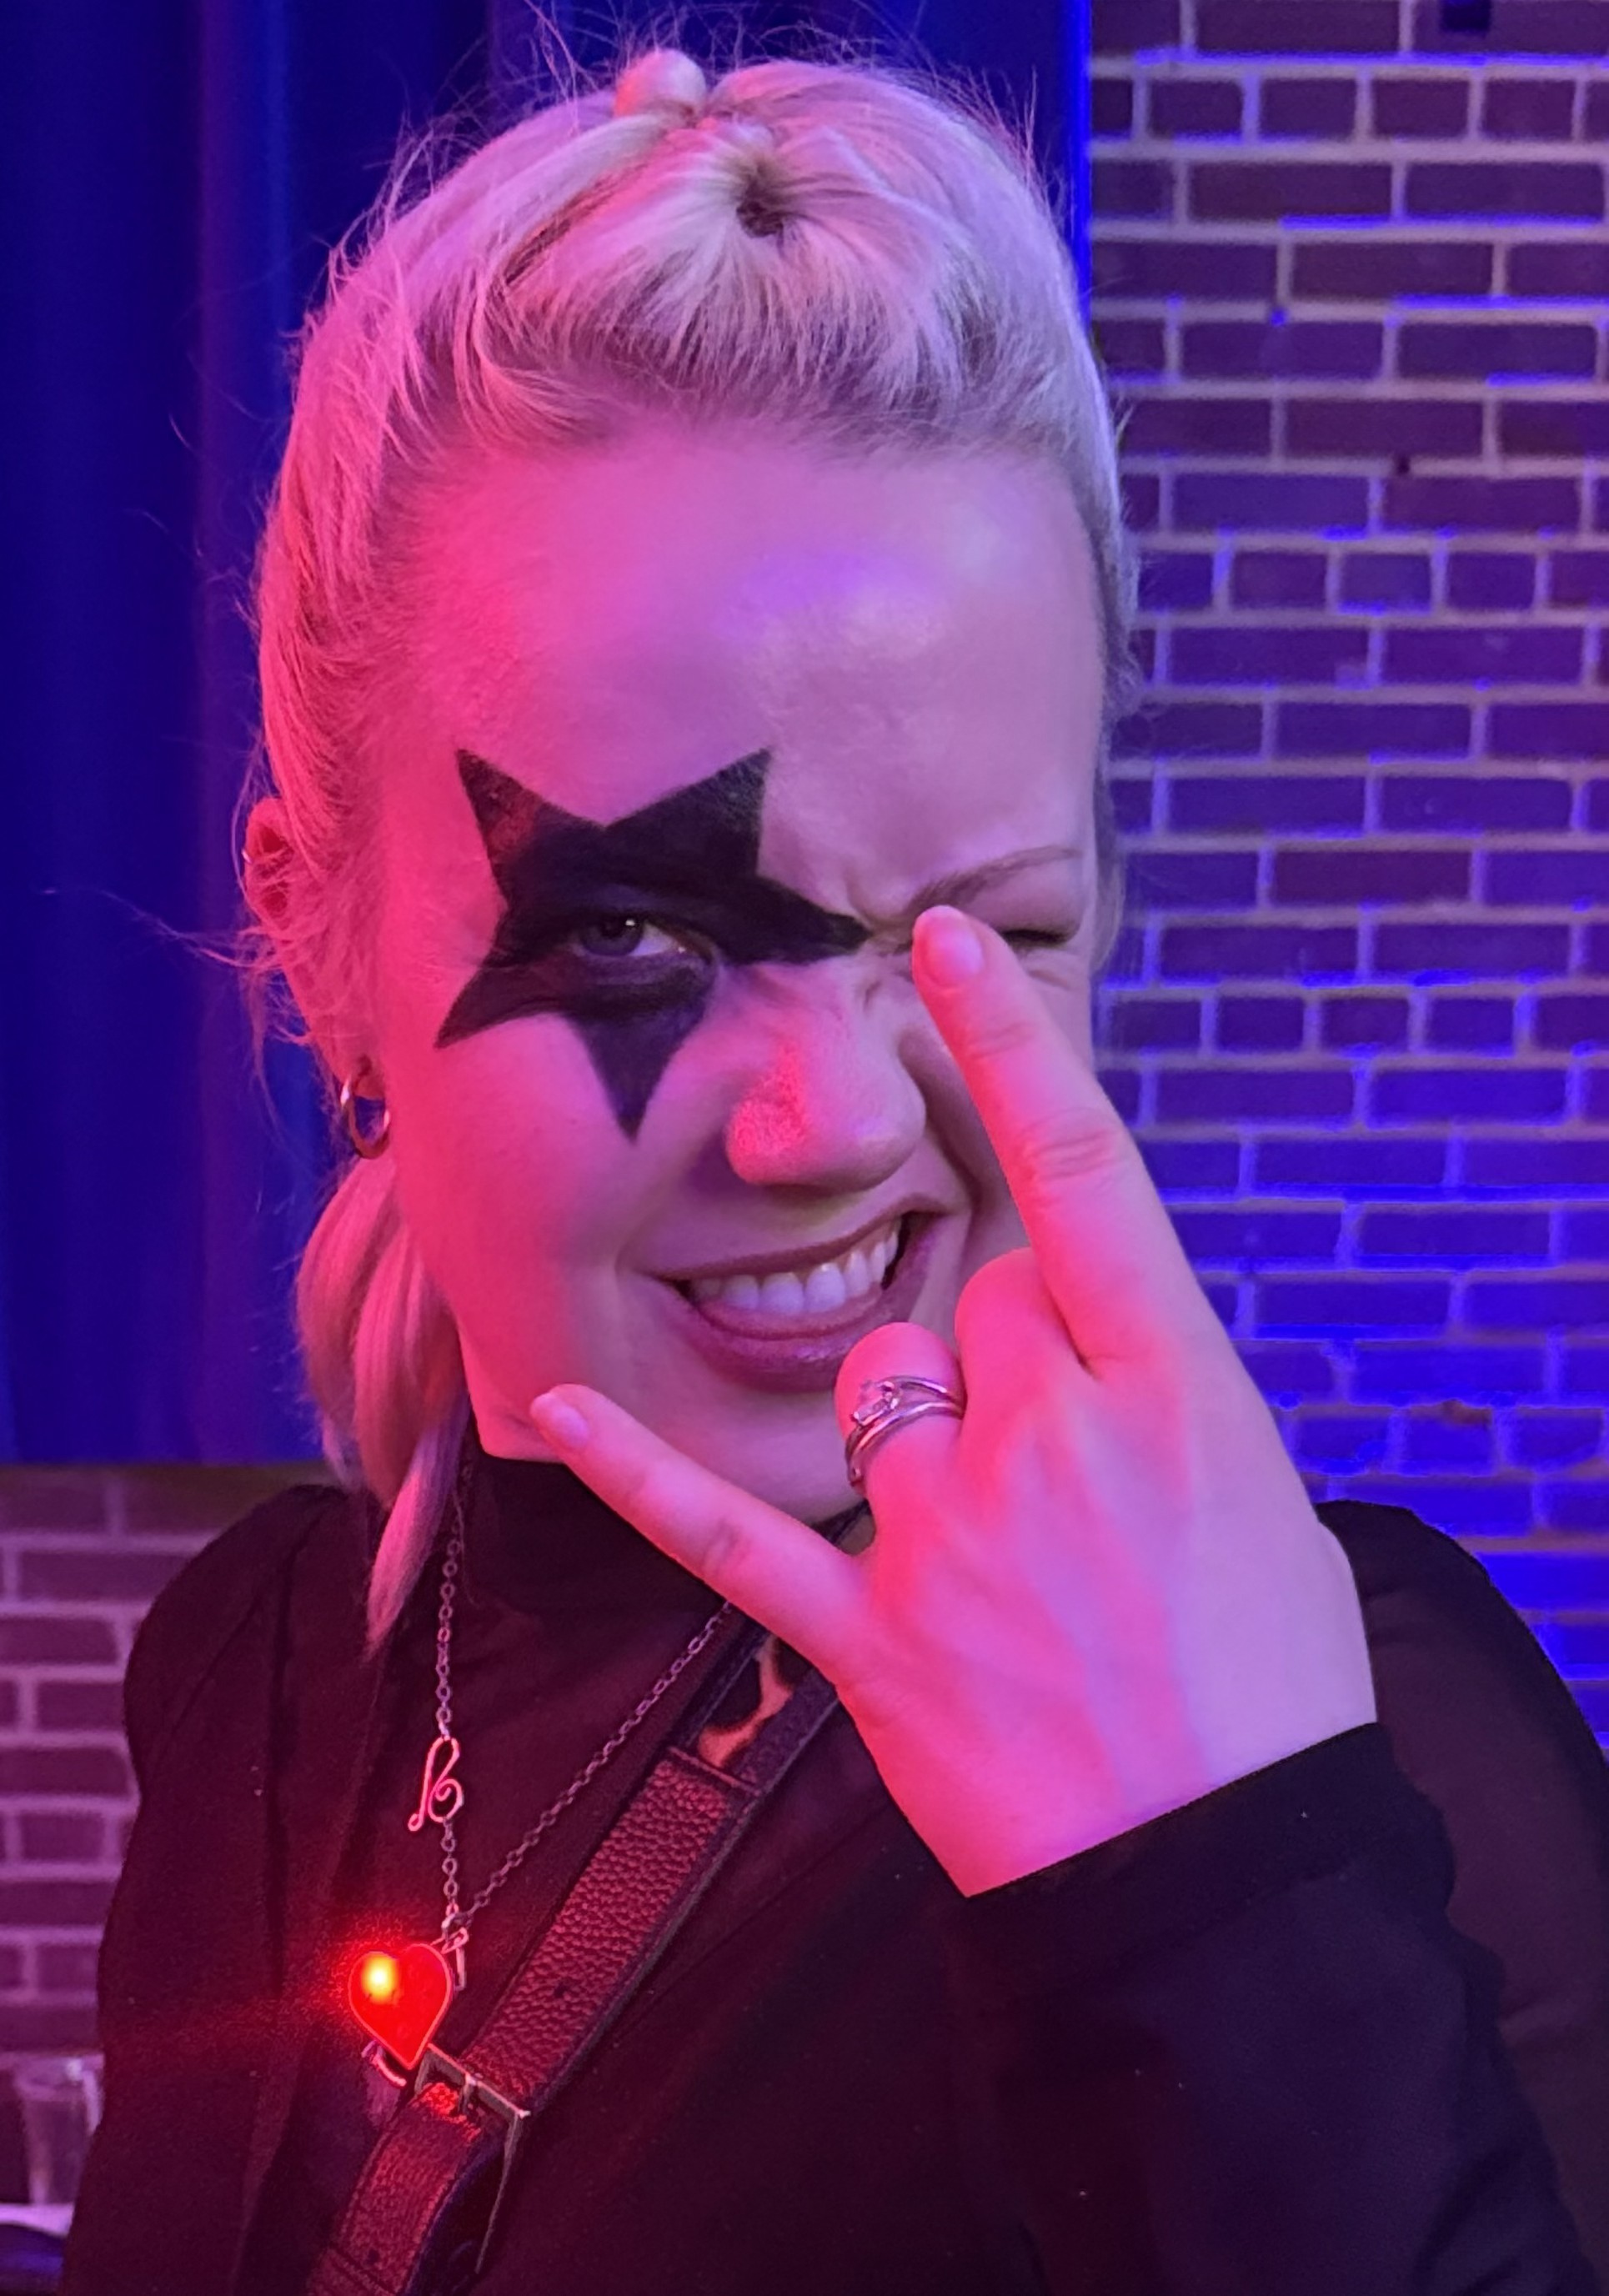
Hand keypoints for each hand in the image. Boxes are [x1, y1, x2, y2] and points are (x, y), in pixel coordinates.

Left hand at [530, 906, 1375, 1894]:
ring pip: (880, 1385)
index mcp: (1172, 1390)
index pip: (1079, 1173)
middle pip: (979, 1298)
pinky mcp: (864, 1633)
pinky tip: (558, 1415)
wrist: (1224, 1886)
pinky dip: (639, 1475)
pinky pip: (725, 1533)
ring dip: (922, 1425)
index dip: (1012, 1044)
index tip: (942, 938)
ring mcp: (945, 1535)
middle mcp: (1047, 1437)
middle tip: (1076, 1478)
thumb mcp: (1257, 1496)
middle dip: (1015, 1353)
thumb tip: (1062, 1327)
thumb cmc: (1267, 1687)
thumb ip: (1148, 1385)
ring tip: (994, 1544)